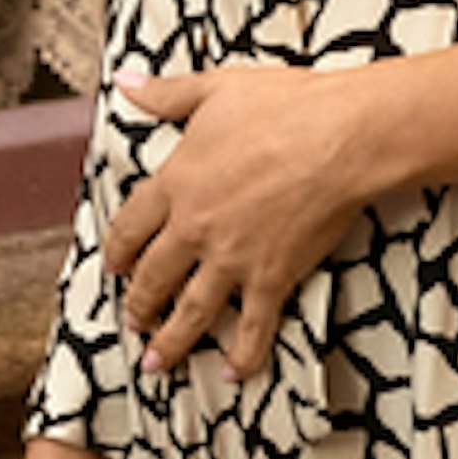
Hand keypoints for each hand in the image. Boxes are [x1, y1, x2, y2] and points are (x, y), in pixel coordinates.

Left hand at [104, 59, 400, 384]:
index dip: (118, 250)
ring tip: (157, 363)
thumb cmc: (285, 105)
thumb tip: (126, 84)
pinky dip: (243, 355)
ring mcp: (232, 259)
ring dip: (170, 341)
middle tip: (134, 319)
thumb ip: (166, 94)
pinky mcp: (272, 278)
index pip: (130, 227)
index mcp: (175, 183)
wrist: (341, 137)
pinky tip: (235, 375)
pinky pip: (252, 328)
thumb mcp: (216, 89)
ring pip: (189, 312)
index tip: (116, 264)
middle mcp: (195, 228)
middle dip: (138, 303)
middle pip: (152, 277)